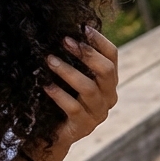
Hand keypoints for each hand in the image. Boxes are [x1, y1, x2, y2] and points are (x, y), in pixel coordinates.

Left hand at [43, 25, 118, 149]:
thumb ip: (75, 60)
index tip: (83, 27)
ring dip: (68, 71)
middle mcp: (109, 97)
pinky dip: (59, 95)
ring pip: (89, 89)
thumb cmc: (63, 97)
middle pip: (106, 71)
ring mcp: (98, 113)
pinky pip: (74, 108)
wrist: (54, 133)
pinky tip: (47, 85)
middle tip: (65, 41)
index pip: (113, 56)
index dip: (100, 41)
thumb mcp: (72, 77)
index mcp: (109, 81)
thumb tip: (65, 32)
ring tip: (50, 60)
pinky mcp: (84, 127)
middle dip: (86, 54)